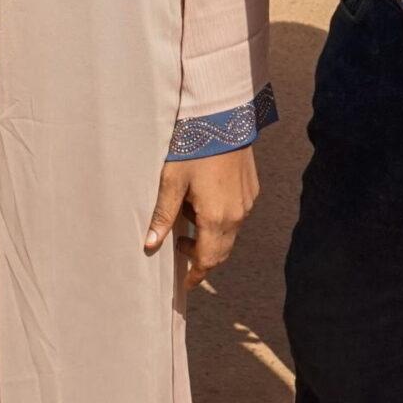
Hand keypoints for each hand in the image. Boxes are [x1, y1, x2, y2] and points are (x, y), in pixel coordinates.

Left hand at [147, 148, 258, 290]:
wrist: (222, 120)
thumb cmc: (193, 149)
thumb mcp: (171, 182)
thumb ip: (162, 215)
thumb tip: (150, 244)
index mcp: (216, 218)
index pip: (208, 260)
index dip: (197, 274)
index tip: (187, 283)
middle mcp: (237, 215)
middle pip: (221, 251)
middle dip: (202, 256)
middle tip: (180, 247)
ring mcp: (247, 203)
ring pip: (230, 233)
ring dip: (210, 236)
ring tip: (188, 217)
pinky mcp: (251, 190)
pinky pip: (237, 215)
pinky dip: (221, 219)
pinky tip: (203, 201)